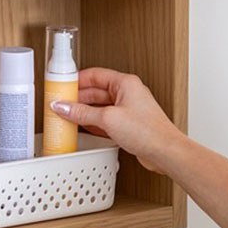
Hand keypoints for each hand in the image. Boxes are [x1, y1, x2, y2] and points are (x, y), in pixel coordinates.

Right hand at [50, 67, 180, 173]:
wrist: (165, 151)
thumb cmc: (148, 131)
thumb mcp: (108, 119)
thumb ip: (82, 113)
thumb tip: (64, 107)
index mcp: (125, 83)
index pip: (95, 75)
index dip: (77, 80)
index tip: (62, 86)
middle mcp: (128, 93)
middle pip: (96, 91)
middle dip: (78, 98)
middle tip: (62, 104)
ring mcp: (128, 109)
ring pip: (100, 107)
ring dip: (84, 112)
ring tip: (69, 116)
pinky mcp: (128, 124)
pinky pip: (106, 119)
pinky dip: (93, 122)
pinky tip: (84, 127)